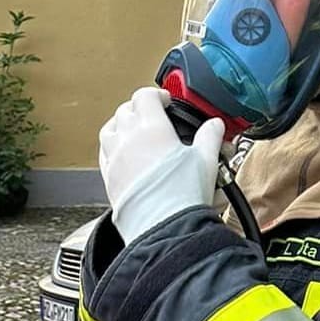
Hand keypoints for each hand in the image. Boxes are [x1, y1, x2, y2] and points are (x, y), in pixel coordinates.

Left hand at [98, 87, 223, 243]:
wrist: (164, 225)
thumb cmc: (183, 195)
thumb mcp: (206, 160)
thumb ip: (210, 137)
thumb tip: (215, 126)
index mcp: (151, 127)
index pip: (145, 96)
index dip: (156, 95)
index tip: (165, 101)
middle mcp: (128, 138)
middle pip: (125, 110)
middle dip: (139, 108)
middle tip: (152, 115)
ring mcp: (114, 157)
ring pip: (109, 129)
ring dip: (120, 125)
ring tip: (133, 130)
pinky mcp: (108, 177)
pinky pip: (104, 152)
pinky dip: (112, 147)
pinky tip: (123, 154)